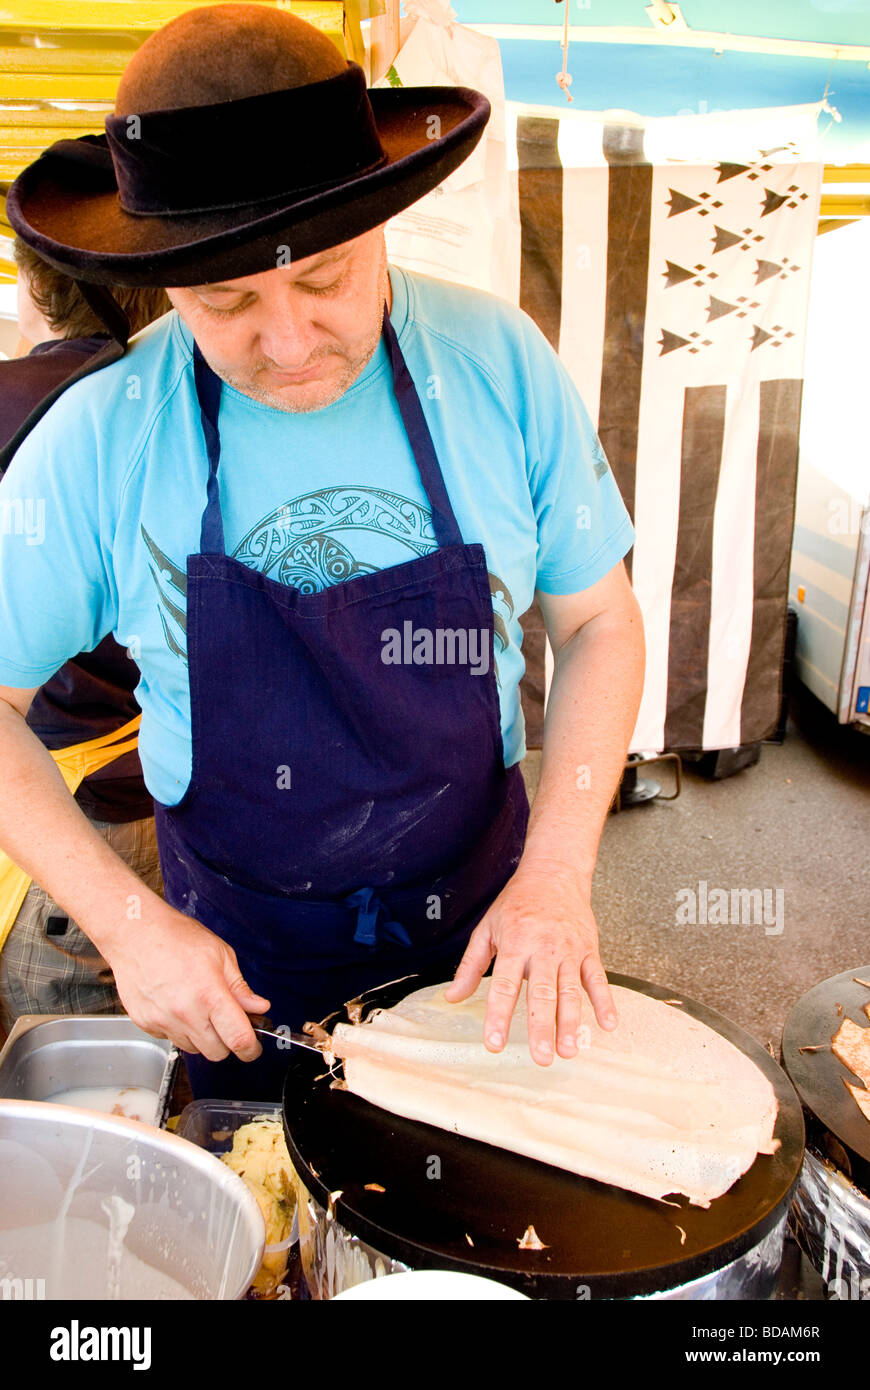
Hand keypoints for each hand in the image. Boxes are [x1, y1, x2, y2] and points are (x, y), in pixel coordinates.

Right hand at [101, 900, 269, 1061]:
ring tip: (198, 1008)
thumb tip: (259, 1007)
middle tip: (226, 1022)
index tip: (253, 1048)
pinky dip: (179, 1030)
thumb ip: (240, 987)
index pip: (238, 1039)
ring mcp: (163, 1021)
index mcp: (209, 994)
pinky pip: (171, 1039)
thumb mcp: (220, 954)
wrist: (135, 933)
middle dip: (227, 1042)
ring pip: (193, 1049)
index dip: (251, 1049)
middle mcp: (185, 1013)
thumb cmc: (176, 937)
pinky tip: (178, 1006)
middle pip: (216, 1053)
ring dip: (202, 1037)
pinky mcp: (146, 1024)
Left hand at [444, 859, 616, 1064]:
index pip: (504, 986)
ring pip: (571, 990)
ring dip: (571, 1022)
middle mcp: (544, 949)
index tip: (494, 1044)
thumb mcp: (488, 928)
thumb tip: (452, 997)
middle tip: (541, 1057)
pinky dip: (605, 1001)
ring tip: (569, 1050)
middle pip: (542, 993)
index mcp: (515, 944)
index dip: (499, 1016)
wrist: (554, 873)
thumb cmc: (518, 903)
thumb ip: (471, 965)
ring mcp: (570, 950)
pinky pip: (599, 978)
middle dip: (542, 1027)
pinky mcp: (590, 950)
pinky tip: (608, 1025)